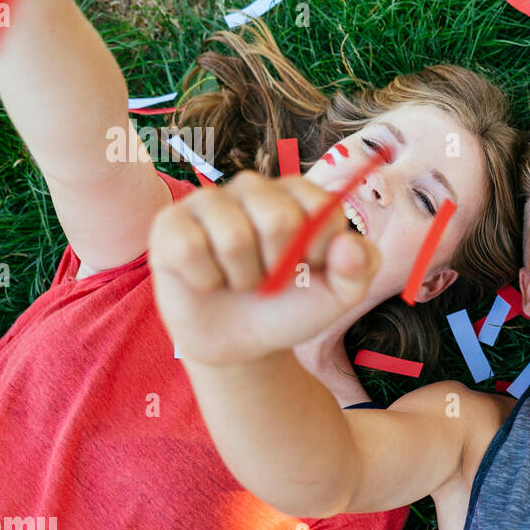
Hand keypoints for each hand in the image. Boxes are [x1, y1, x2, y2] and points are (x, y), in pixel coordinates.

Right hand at [149, 171, 379, 365]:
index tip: (309, 269)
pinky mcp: (170, 223)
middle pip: (278, 220)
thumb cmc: (290, 307)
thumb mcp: (338, 295)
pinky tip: (207, 279)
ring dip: (241, 278)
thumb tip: (349, 243)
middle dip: (278, 269)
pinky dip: (205, 279)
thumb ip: (360, 267)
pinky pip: (190, 250)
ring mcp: (210, 201)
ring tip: (239, 280)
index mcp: (299, 194)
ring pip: (233, 238)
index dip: (319, 253)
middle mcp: (254, 187)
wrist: (241, 342)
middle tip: (269, 279)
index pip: (322, 208)